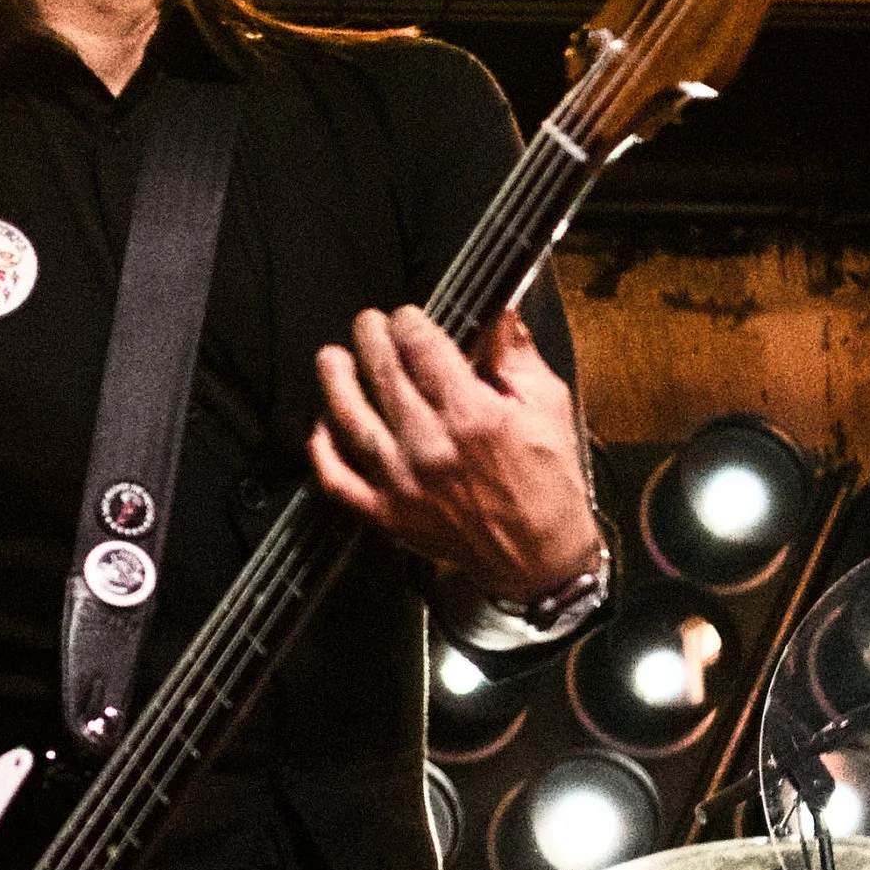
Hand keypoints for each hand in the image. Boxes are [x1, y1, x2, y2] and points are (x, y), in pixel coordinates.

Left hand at [311, 305, 601, 601]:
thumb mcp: (548, 405)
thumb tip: (497, 311)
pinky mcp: (387, 513)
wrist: (538, 557)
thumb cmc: (548, 481)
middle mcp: (430, 445)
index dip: (408, 321)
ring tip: (331, 358)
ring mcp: (402, 481)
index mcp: (473, 414)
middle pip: (382, 373)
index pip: (421, 347)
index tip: (407, 316)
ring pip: (350, 419)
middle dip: (370, 337)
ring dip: (335, 381)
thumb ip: (516, 356)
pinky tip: (324, 425)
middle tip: (367, 323)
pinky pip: (338, 479)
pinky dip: (322, 450)